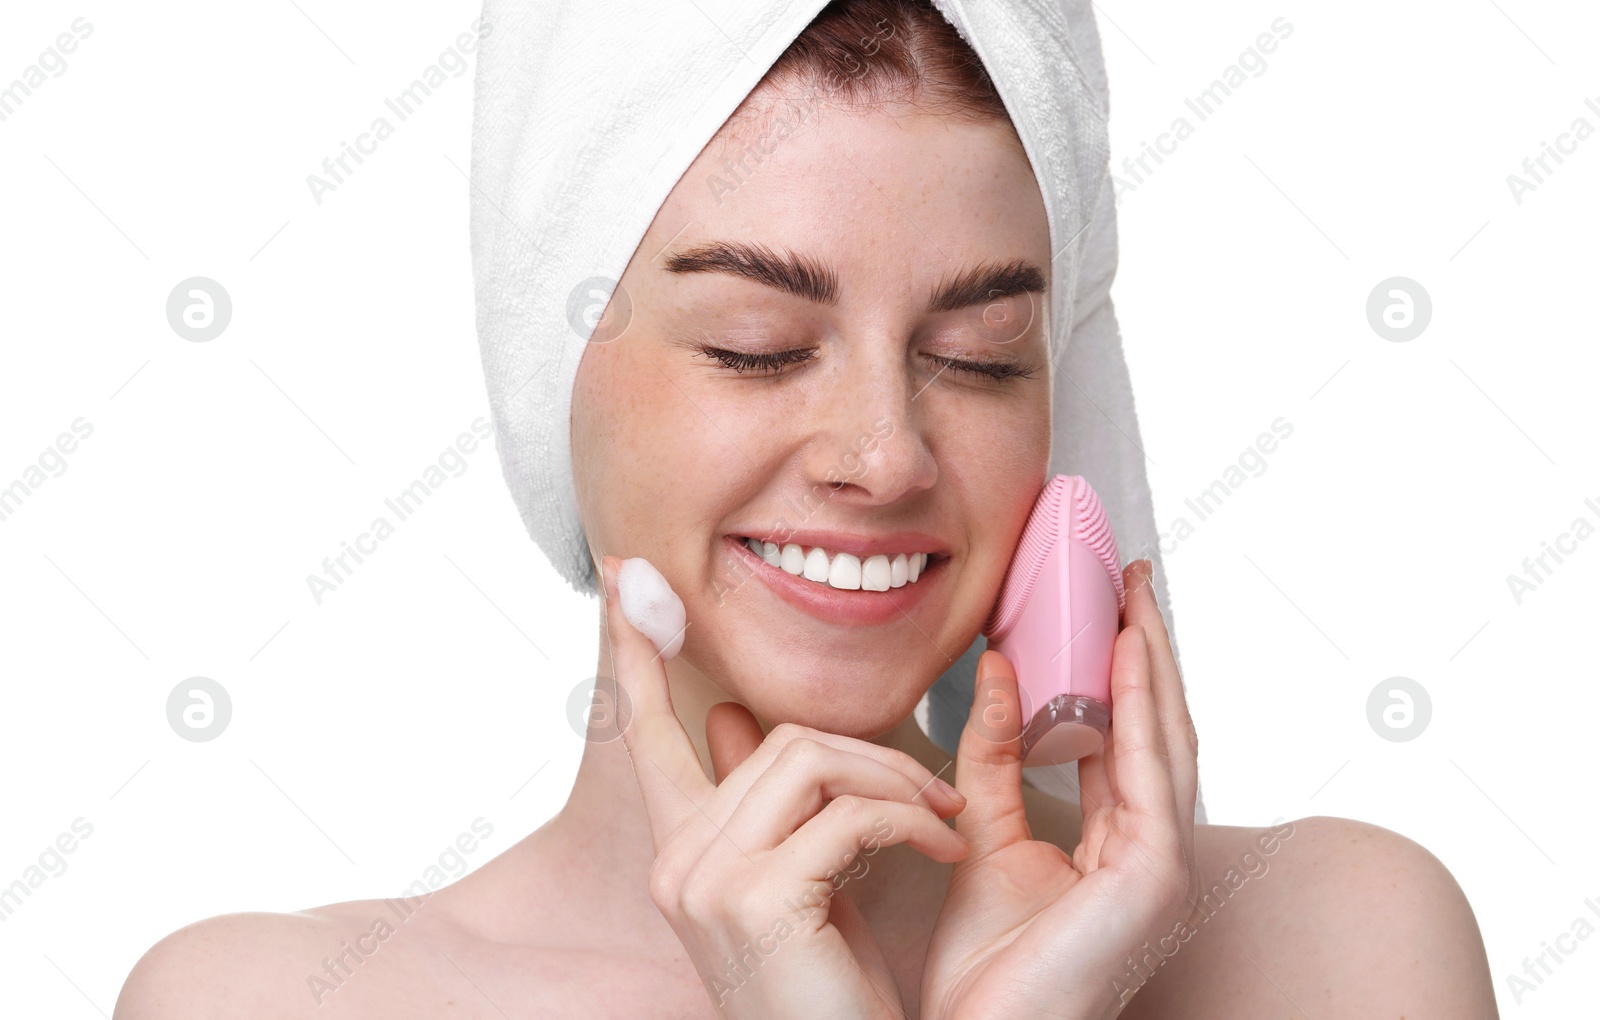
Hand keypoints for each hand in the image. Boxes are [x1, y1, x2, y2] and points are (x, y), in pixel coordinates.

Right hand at [598, 554, 971, 1018]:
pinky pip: (850, 812)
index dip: (636, 656)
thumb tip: (734, 717)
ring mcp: (705, 879)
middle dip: (874, 753)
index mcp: (684, 853)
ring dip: (900, 784)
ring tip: (943, 824)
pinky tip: (943, 853)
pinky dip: (913, 825)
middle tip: (936, 793)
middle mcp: (678, 862)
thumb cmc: (837, 994)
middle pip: (779, 735)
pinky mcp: (753, 897)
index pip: (645, 733)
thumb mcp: (803, 885)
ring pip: (812, 757)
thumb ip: (774, 805)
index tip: (625, 582)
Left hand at [919, 559, 1199, 1019]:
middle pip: (1158, 727)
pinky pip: (1150, 768)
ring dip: (1152, 659)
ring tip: (1132, 591)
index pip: (1126, 738)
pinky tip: (1126, 649)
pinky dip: (1141, 704)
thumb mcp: (978, 833)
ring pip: (1168, 736)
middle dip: (1146, 648)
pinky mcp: (1155, 874)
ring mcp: (1164, 864)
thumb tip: (997, 667)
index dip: (1118, 669)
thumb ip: (990, 754)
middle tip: (1127, 575)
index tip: (1102, 603)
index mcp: (1118, 846)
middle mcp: (1153, 850)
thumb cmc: (984, 968)